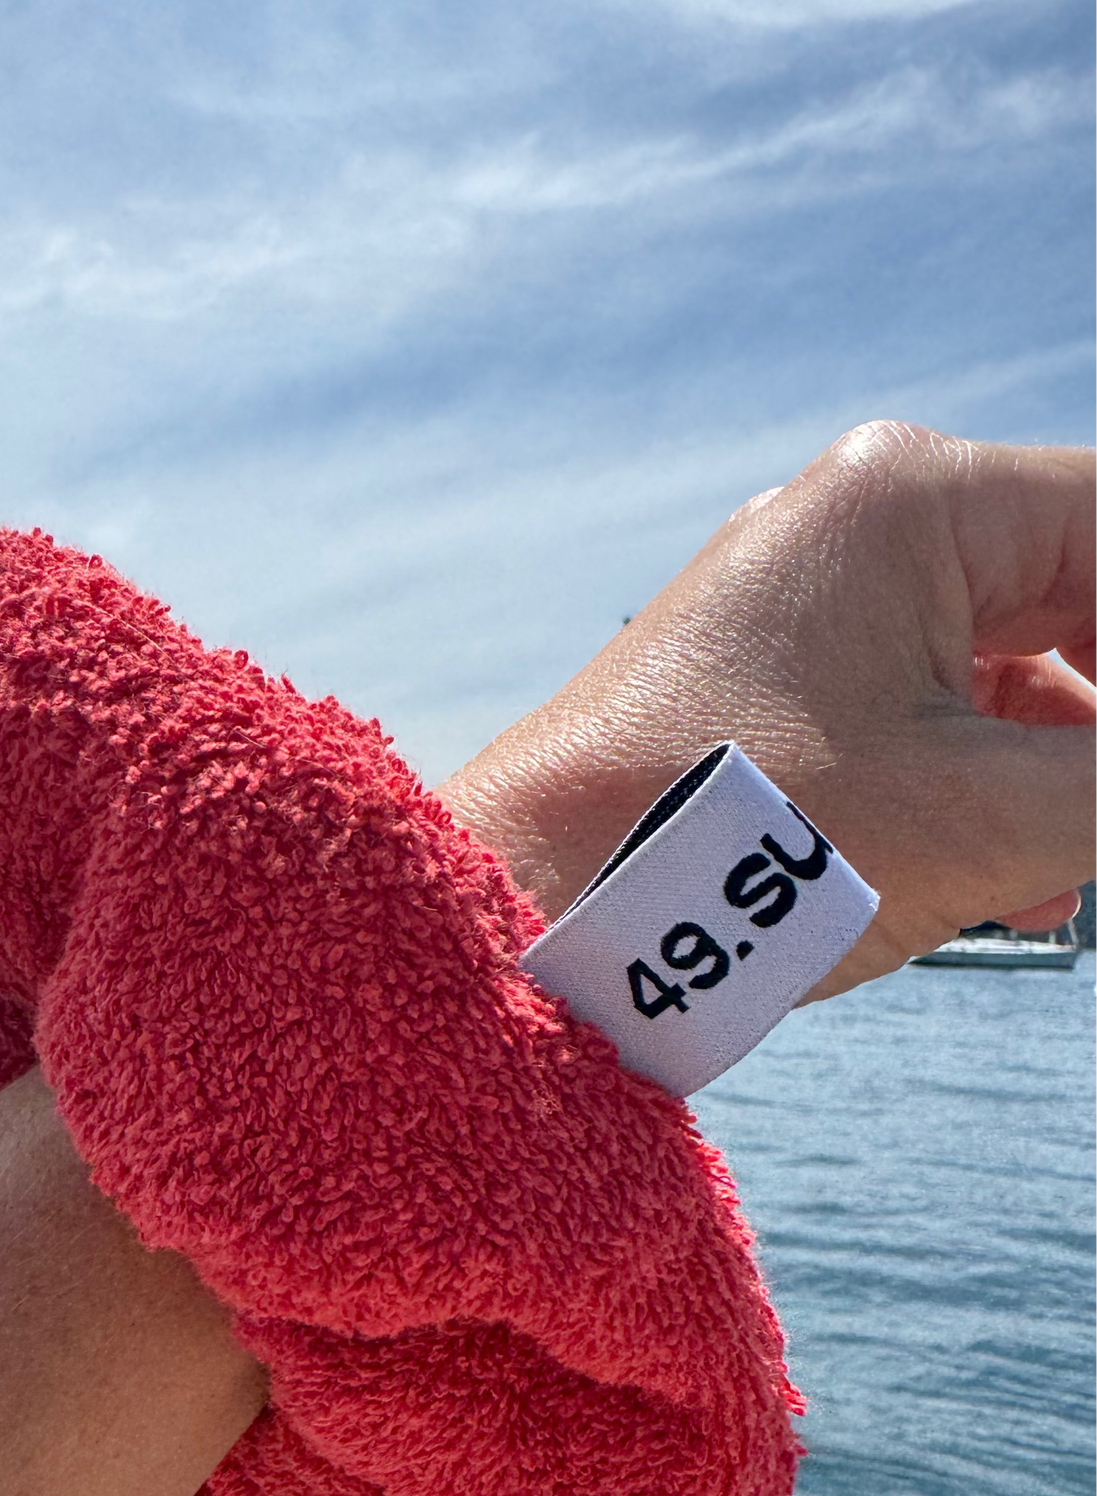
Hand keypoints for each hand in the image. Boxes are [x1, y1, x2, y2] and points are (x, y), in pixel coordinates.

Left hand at [441, 422, 1095, 994]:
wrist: (537, 910)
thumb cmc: (739, 853)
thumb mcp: (988, 819)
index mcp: (918, 500)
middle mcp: (864, 522)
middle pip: (1081, 589)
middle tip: (1095, 830)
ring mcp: (814, 597)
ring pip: (1012, 660)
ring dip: (1068, 771)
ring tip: (1067, 883)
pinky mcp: (782, 675)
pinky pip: (931, 706)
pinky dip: (987, 788)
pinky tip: (1012, 889)